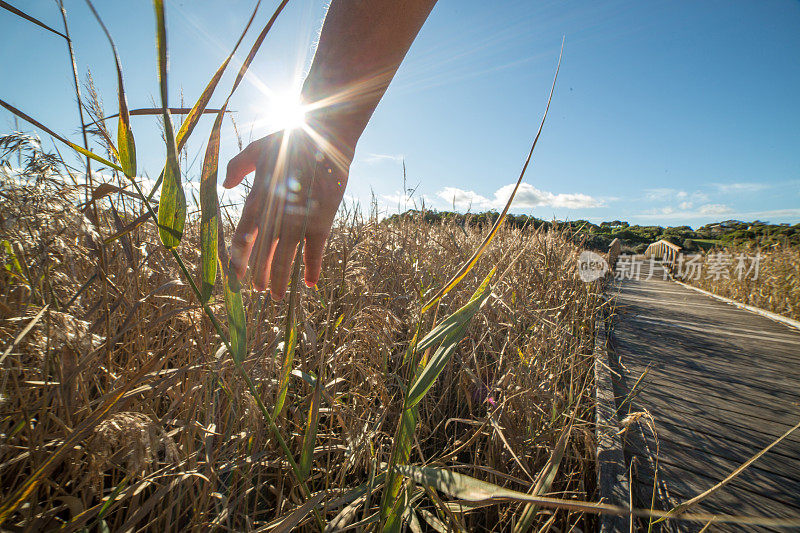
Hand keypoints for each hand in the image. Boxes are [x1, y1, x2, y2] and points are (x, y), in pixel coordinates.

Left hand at [223, 128, 348, 299]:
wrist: (324, 137)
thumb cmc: (290, 139)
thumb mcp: (258, 148)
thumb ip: (238, 166)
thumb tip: (226, 185)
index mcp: (257, 200)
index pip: (243, 237)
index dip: (240, 258)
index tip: (237, 274)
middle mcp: (275, 215)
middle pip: (263, 253)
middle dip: (260, 273)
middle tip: (259, 289)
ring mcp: (298, 220)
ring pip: (286, 258)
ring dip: (282, 278)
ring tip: (277, 296)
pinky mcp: (321, 221)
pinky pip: (315, 251)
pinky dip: (313, 268)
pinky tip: (311, 284)